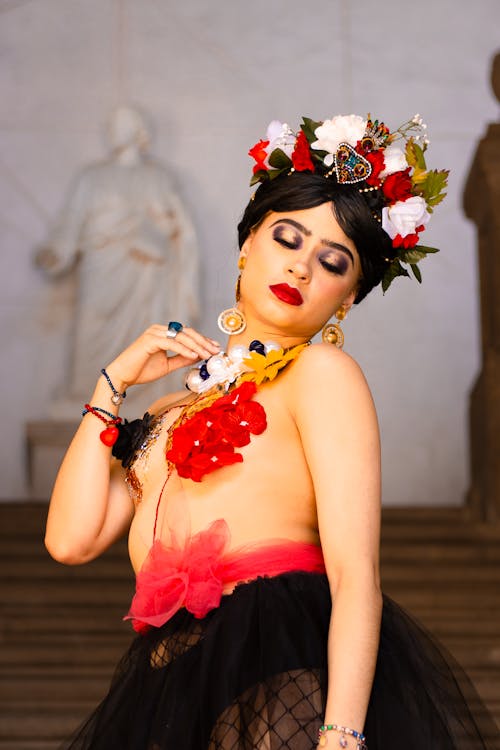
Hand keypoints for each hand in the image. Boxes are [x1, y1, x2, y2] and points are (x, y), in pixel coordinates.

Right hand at [103, 324, 220, 389]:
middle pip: (187, 332)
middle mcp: (159, 330)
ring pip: (181, 337)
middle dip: (203, 342)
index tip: (214, 348)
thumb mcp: (168, 365)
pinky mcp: (150, 340)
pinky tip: (194, 356)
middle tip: (215, 351)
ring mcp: (154, 333)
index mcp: (163, 334)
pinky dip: (184, 349)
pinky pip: (172, 343)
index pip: (187, 334)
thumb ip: (182, 359)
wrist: (122, 376)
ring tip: (208, 355)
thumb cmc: (141, 370)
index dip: (202, 341)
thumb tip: (199, 356)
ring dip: (197, 346)